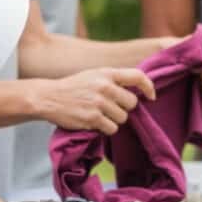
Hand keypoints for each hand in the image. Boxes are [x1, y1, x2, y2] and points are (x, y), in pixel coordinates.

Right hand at [36, 67, 155, 134]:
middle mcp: (105, 87)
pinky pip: (112, 128)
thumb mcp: (94, 75)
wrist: (49, 97)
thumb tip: (137, 90)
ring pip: (123, 118)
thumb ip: (113, 80)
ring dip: (114, 120)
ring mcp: (99, 103)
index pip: (138, 76)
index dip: (149, 87)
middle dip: (124, 108)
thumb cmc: (75, 87)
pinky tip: (94, 122)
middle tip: (111, 108)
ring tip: (100, 114)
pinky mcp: (93, 119)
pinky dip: (105, 128)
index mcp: (107, 73)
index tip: (151, 97)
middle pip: (132, 103)